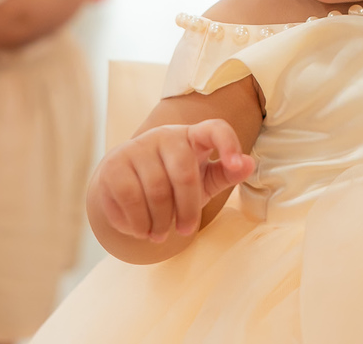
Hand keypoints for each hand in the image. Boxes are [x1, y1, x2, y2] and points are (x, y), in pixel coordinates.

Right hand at [91, 120, 255, 243]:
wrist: (123, 182)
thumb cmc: (173, 180)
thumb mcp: (203, 178)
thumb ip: (226, 173)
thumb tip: (249, 164)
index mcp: (192, 136)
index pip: (215, 129)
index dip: (228, 144)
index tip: (238, 164)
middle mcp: (165, 135)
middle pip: (184, 174)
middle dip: (188, 209)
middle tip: (187, 230)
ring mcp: (137, 148)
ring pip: (156, 191)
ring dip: (161, 221)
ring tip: (161, 234)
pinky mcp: (113, 165)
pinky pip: (130, 199)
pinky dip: (138, 222)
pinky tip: (141, 229)